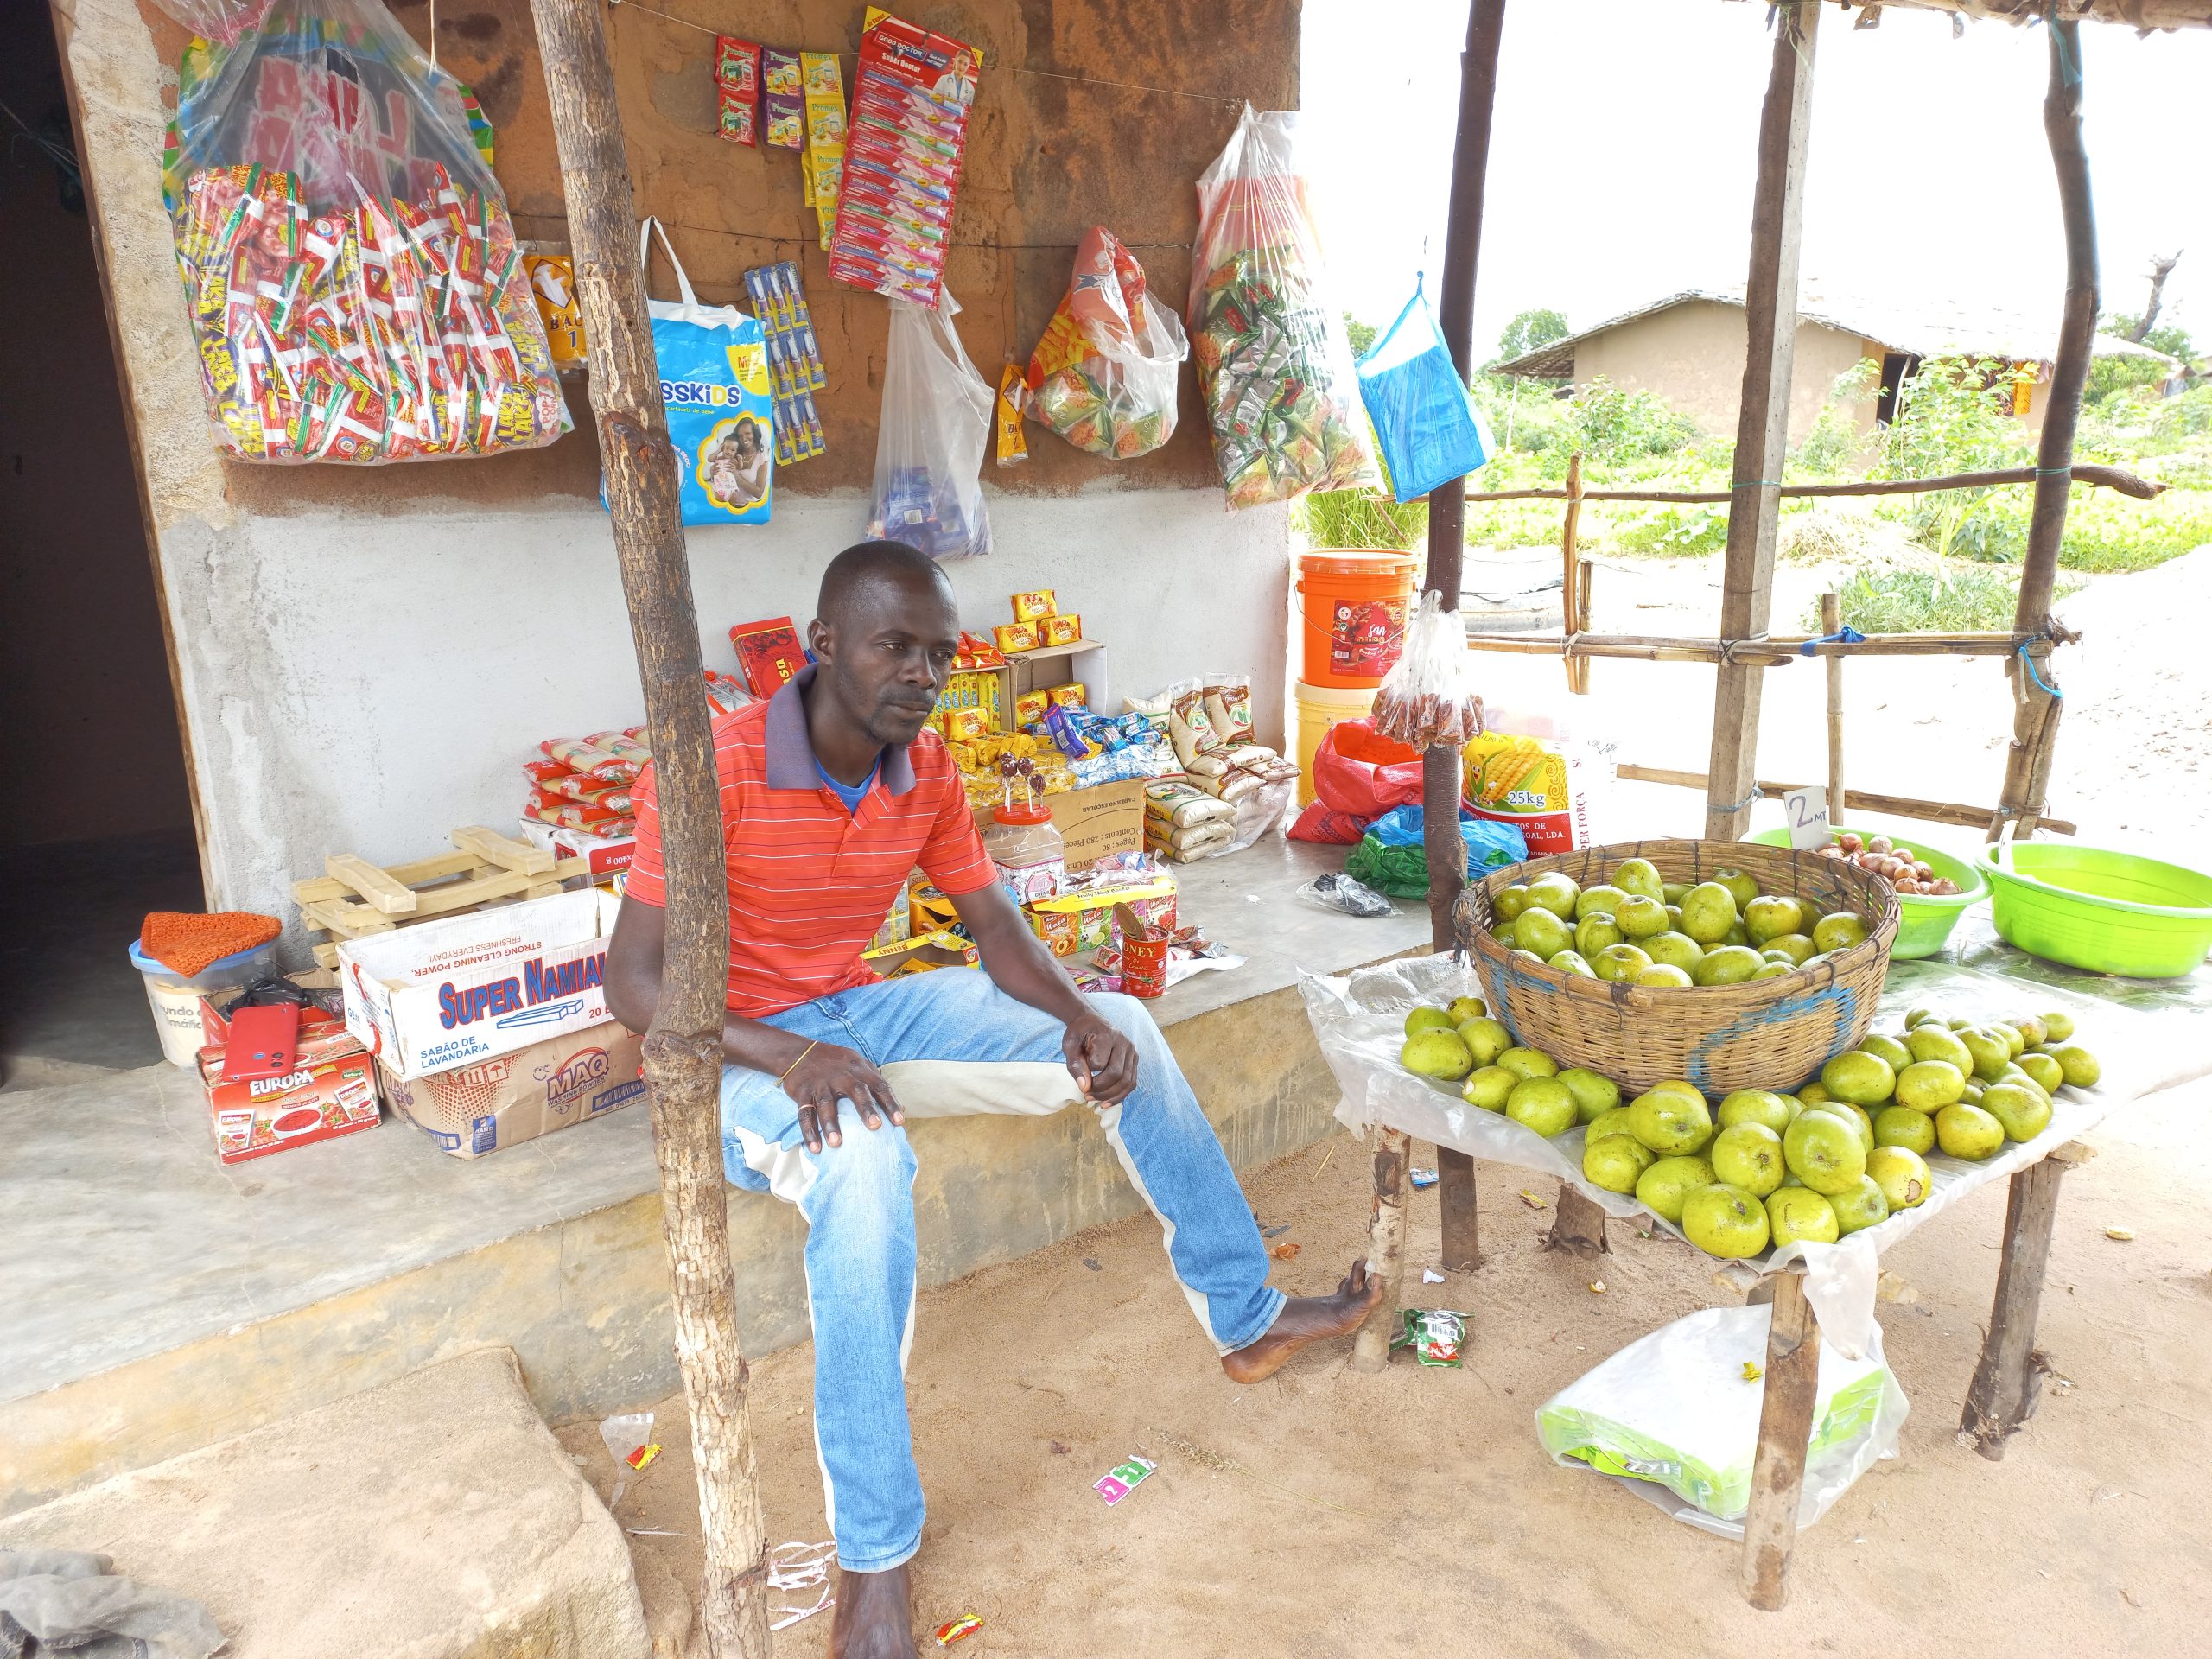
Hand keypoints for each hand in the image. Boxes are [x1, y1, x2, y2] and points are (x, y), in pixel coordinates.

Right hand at [781, 1041, 901, 1151]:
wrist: (798, 1053)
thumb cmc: (836, 1064)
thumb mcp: (858, 1065)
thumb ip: (878, 1084)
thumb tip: (903, 1109)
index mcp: (858, 1069)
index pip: (879, 1085)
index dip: (890, 1102)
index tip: (900, 1122)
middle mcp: (841, 1075)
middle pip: (855, 1090)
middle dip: (866, 1108)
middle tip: (875, 1126)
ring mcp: (820, 1083)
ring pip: (826, 1103)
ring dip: (831, 1124)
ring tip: (837, 1144)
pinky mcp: (802, 1092)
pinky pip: (805, 1112)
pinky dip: (809, 1131)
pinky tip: (815, 1147)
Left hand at [1063, 1013, 1137, 1103]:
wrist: (1091, 1022)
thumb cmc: (1079, 1033)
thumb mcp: (1069, 1045)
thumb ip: (1075, 1065)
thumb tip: (1084, 1087)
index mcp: (1106, 1035)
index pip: (1099, 1063)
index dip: (1087, 1074)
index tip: (1079, 1073)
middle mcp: (1124, 1042)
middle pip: (1117, 1075)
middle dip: (1100, 1090)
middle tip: (1086, 1095)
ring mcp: (1132, 1051)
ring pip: (1127, 1082)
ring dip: (1110, 1096)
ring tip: (1094, 1100)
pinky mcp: (1134, 1060)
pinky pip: (1131, 1083)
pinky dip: (1119, 1095)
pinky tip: (1106, 1102)